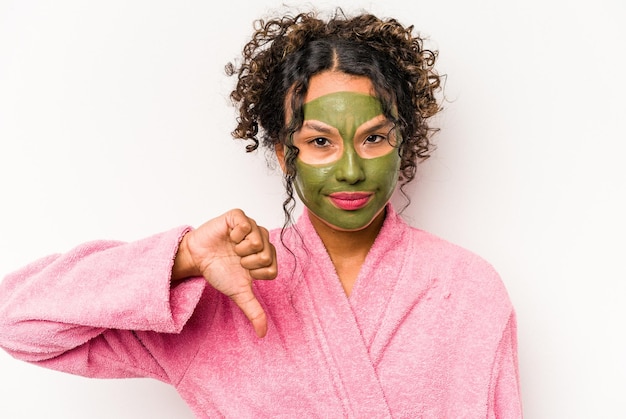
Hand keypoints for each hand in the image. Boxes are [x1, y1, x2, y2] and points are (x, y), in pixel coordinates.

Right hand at [172, 209, 276, 337]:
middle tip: (236, 259)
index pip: (272, 269)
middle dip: (247, 262)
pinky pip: (246, 224)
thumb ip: (253, 311)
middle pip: (266, 255)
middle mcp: (262, 240)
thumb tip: (263, 334)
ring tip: (232, 248)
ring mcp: (251, 227)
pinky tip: (229, 237)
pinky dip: (235, 235)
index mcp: (266, 257)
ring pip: (258, 240)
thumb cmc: (219, 271)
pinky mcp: (238, 216)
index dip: (255, 273)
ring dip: (240, 249)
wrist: (197, 258)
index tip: (243, 271)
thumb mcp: (238, 292)